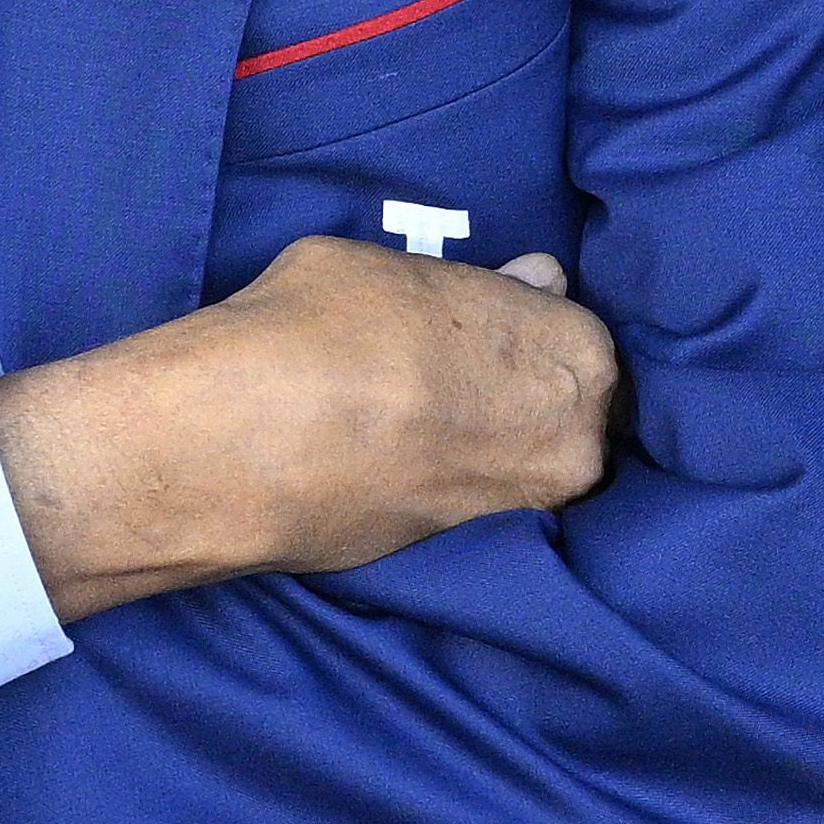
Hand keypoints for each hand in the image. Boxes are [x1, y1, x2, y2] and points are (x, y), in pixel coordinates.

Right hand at [0, 235, 622, 620]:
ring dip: (484, 441)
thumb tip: (529, 282)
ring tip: (417, 418)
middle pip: (565, 410)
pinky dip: (443, 479)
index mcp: (578, 356)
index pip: (578, 340)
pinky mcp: (459, 553)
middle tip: (455, 377)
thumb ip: (477, 287)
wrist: (244, 443)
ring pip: (519, 461)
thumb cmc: (323, 325)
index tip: (487, 333)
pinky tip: (396, 457)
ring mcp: (520, 505)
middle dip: (521, 393)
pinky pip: (469, 500)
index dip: (527, 334)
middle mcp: (573, 442)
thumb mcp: (398, 270)